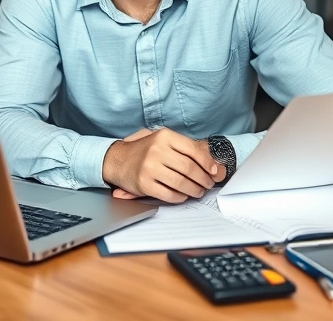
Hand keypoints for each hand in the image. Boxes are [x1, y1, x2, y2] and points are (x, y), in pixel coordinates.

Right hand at [103, 128, 225, 202]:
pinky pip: (169, 194)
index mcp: (164, 136)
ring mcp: (149, 167)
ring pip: (181, 183)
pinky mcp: (144, 184)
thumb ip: (185, 148)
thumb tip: (211, 161)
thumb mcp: (163, 141)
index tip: (214, 171)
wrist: (117, 159)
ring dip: (194, 190)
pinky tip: (183, 195)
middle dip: (203, 179)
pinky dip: (180, 197)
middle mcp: (157, 150)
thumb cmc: (145, 150)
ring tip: (198, 191)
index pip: (193, 150)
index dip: (208, 162)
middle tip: (207, 183)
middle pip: (189, 168)